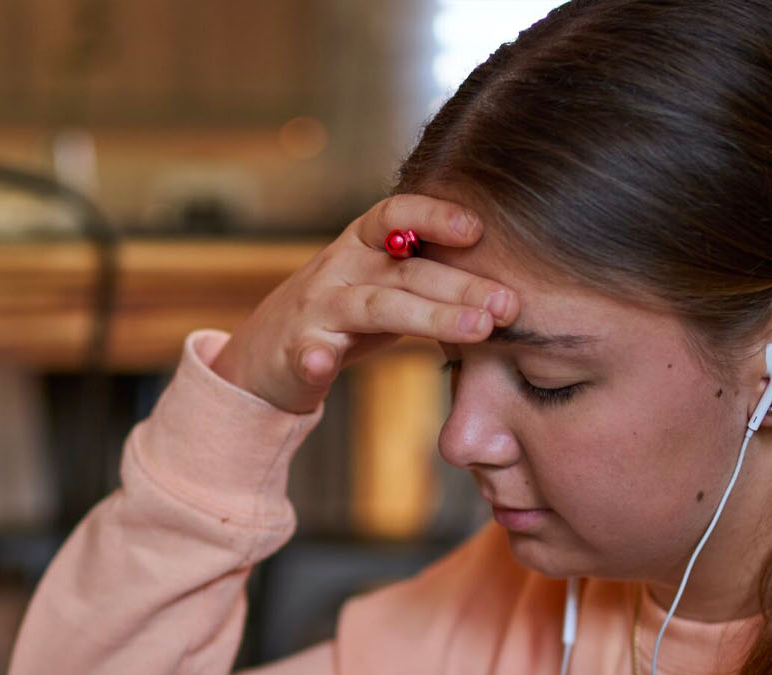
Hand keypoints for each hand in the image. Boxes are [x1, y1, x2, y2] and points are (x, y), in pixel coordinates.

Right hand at [210, 194, 518, 413]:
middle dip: (462, 286)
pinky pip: (306, 353)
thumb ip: (428, 276)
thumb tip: (505, 280)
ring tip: (476, 330)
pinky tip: (324, 363)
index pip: (398, 213)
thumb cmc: (340, 321)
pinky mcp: (295, 353)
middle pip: (406, 270)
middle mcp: (338, 268)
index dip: (435, 216)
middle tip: (508, 305)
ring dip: (427, 316)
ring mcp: (315, 310)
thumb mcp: (383, 287)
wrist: (263, 361)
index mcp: (361, 244)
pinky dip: (314, 357)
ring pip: (375, 307)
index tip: (478, 230)